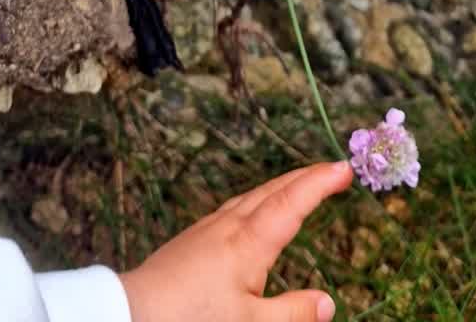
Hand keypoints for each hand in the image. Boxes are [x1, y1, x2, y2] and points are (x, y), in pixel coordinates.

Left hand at [119, 160, 352, 321]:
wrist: (131, 313)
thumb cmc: (191, 319)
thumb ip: (291, 313)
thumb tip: (327, 303)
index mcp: (249, 242)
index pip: (293, 202)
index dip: (320, 183)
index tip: (344, 168)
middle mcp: (229, 225)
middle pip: (273, 190)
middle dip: (305, 176)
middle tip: (332, 169)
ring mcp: (207, 228)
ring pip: (251, 196)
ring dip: (280, 185)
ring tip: (299, 183)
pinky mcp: (191, 239)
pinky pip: (233, 207)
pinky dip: (256, 199)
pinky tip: (252, 212)